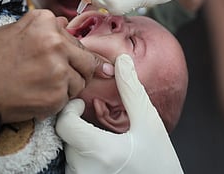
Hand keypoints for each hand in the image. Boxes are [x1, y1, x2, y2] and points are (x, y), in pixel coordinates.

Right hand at [0, 9, 113, 122]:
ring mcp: (59, 69)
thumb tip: (64, 24)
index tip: (60, 61)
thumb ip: (41, 30)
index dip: (67, 53)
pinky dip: (55, 102)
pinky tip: (35, 97)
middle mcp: (56, 42)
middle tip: (58, 78)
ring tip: (40, 87)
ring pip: (79, 82)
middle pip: (86, 60)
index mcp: (44, 22)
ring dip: (66, 88)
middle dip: (77, 70)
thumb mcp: (10, 32)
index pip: (73, 39)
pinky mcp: (57, 95)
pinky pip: (68, 99)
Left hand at [56, 54, 182, 173]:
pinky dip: (82, 157)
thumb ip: (132, 92)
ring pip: (68, 151)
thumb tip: (122, 61)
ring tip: (101, 139)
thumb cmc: (159, 164)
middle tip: (94, 121)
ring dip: (80, 141)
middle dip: (77, 125)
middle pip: (66, 136)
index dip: (69, 110)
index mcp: (100, 151)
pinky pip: (73, 166)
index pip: (64, 124)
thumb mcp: (150, 125)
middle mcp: (85, 170)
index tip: (81, 105)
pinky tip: (102, 156)